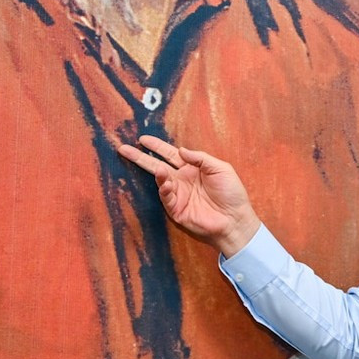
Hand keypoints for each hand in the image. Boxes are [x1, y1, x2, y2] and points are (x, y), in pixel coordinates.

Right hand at [118, 135, 260, 256]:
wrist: (235, 219)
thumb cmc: (232, 193)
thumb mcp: (220, 169)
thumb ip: (200, 158)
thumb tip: (180, 149)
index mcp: (192, 168)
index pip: (170, 154)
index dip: (157, 147)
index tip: (142, 139)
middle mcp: (182, 180)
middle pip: (156, 165)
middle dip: (140, 157)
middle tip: (123, 148)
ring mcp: (178, 195)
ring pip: (160, 180)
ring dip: (156, 172)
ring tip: (157, 168)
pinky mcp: (176, 209)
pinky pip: (166, 197)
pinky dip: (164, 188)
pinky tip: (165, 182)